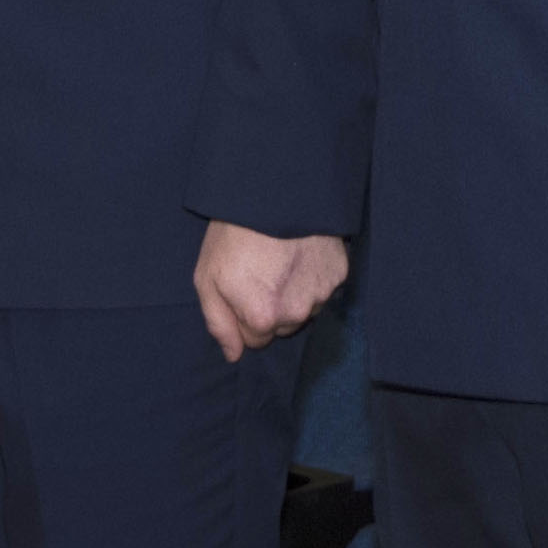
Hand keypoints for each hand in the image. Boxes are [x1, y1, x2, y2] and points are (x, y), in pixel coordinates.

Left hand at [193, 221, 352, 361]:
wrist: (273, 193)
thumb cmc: (233, 235)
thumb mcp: (208, 278)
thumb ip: (218, 323)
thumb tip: (233, 355)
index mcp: (263, 318)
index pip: (255, 340)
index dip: (244, 315)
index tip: (241, 289)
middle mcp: (297, 313)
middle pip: (282, 327)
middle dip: (270, 308)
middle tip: (260, 273)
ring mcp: (322, 293)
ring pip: (304, 309)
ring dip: (293, 294)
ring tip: (280, 261)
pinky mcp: (340, 273)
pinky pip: (323, 288)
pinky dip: (313, 276)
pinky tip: (299, 254)